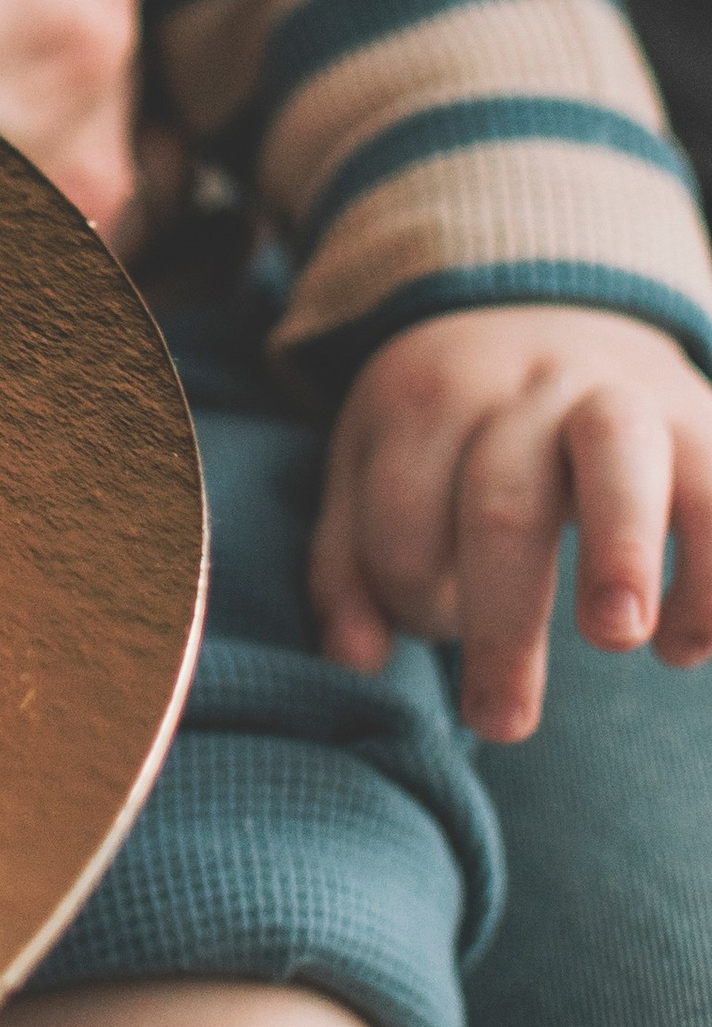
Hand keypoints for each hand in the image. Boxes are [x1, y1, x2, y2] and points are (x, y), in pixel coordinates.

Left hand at [312, 307, 711, 738]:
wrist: (552, 305)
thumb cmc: (452, 424)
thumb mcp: (375, 462)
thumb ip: (350, 563)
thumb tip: (354, 663)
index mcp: (428, 398)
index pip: (402, 508)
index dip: (408, 588)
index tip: (431, 629)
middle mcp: (524, 387)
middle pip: (502, 499)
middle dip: (502, 620)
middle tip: (502, 722)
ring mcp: (622, 396)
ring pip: (620, 455)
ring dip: (621, 549)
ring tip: (625, 640)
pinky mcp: (704, 420)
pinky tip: (689, 647)